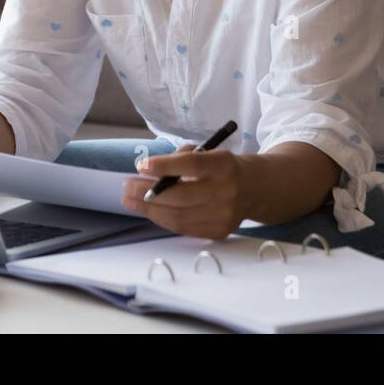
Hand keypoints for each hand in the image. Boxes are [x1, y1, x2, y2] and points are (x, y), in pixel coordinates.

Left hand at [121, 145, 250, 240]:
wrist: (256, 188)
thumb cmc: (223, 167)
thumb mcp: (208, 152)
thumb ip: (181, 159)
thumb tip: (148, 172)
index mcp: (224, 165)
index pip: (192, 165)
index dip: (164, 166)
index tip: (141, 166)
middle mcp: (227, 192)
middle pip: (181, 197)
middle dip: (148, 193)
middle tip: (127, 186)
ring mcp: (224, 216)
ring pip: (178, 217)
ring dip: (149, 209)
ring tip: (130, 200)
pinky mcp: (219, 231)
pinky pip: (183, 228)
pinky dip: (163, 219)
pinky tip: (150, 210)